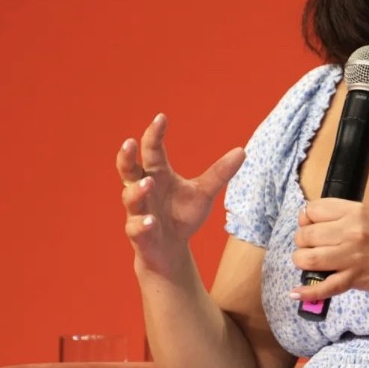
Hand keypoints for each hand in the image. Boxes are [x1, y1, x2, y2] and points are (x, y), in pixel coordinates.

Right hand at [117, 113, 245, 275]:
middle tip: (129, 142)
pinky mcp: (138, 234)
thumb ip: (219, 173)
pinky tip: (151, 222)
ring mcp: (138, 212)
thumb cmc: (182, 215)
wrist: (171, 250)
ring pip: (130, 197)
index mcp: (158, 175)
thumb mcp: (204, 193)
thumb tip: (242, 151)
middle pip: (127, 169)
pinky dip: (142, 224)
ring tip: (148, 184)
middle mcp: (143, 190)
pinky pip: (135, 228)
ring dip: (137, 191)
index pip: (152, 150)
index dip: (154, 134)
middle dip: (126, 156)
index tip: (161, 117)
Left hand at [290, 199, 368, 298]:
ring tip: (309, 263)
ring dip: (302, 261)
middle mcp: (352, 231)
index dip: (307, 219)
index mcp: (357, 211)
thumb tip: (315, 221)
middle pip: (306, 234)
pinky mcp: (354, 279)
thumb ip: (347, 216)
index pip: (313, 209)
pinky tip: (296, 293)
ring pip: (308, 258)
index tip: (312, 226)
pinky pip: (324, 287)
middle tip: (313, 247)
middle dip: (303, 242)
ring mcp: (352, 256)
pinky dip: (307, 293)